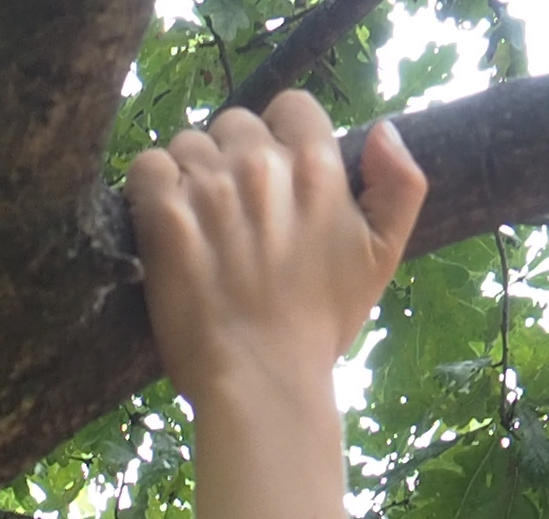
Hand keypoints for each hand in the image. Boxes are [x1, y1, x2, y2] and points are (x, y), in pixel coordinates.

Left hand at [129, 94, 421, 407]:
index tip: (271, 180)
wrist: (262, 381)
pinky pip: (147, 167)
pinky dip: (150, 188)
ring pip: (187, 145)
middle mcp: (263, 166)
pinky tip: (162, 225)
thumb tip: (385, 129)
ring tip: (196, 227)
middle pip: (233, 124)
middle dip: (229, 158)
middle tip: (229, 214)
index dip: (278, 137)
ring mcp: (212, 189)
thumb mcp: (383, 256)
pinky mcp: (166, 217)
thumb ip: (400, 185)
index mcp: (317, 168)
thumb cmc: (320, 325)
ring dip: (187, 176)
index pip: (291, 107)